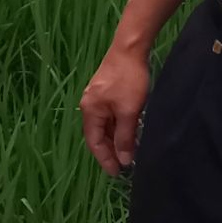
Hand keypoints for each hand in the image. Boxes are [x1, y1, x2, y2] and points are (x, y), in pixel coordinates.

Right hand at [80, 45, 149, 174]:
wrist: (130, 49)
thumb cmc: (128, 80)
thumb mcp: (129, 111)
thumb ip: (125, 137)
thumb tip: (124, 159)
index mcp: (90, 110)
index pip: (94, 142)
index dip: (105, 159)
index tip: (118, 173)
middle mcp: (90, 105)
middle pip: (98, 134)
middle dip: (111, 150)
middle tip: (126, 165)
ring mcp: (98, 97)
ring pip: (106, 125)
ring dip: (116, 139)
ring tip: (131, 152)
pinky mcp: (108, 91)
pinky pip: (111, 116)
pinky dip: (119, 127)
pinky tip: (131, 132)